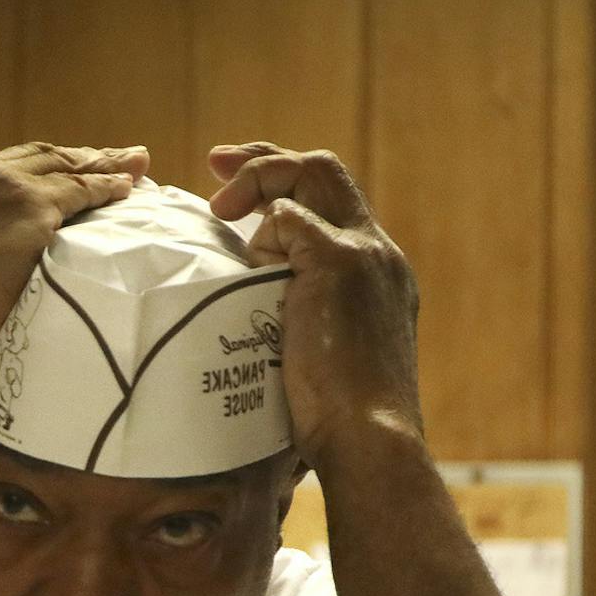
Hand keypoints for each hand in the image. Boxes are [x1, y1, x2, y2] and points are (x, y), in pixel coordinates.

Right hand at [0, 142, 147, 378]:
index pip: (1, 169)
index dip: (39, 171)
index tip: (64, 174)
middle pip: (38, 157)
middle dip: (78, 157)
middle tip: (115, 159)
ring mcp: (2, 188)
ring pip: (66, 166)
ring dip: (104, 165)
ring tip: (135, 166)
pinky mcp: (32, 208)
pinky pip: (83, 190)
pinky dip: (109, 188)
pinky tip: (129, 190)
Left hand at [209, 143, 423, 471]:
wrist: (370, 438)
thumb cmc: (336, 418)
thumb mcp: (315, 354)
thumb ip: (293, 320)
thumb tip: (245, 320)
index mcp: (376, 271)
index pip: (333, 203)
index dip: (285, 184)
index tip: (236, 192)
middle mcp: (378, 252)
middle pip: (325, 170)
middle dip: (266, 158)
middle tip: (216, 164)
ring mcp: (364, 252)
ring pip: (310, 175)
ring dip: (258, 183)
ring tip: (218, 211)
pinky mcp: (340, 263)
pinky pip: (288, 218)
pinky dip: (261, 236)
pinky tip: (250, 271)